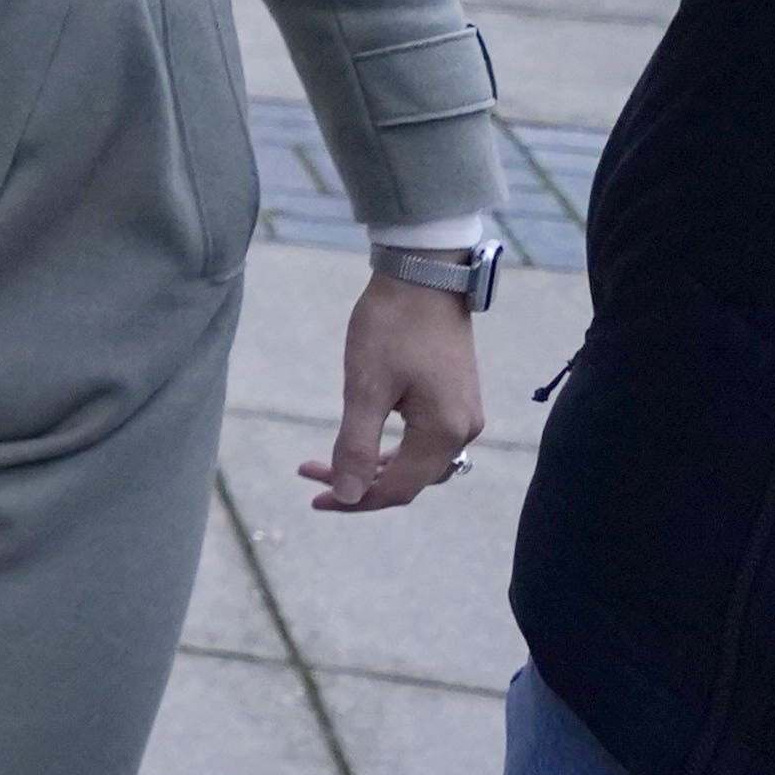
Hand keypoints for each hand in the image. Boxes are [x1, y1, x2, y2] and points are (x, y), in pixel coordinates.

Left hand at [302, 271, 483, 512]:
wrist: (424, 275)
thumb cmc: (392, 327)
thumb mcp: (365, 389)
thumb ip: (356, 447)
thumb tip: (348, 496)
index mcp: (444, 433)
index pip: (398, 489)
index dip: (355, 499)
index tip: (313, 497)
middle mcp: (463, 431)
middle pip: (409, 480)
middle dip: (359, 484)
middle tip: (310, 475)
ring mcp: (463, 414)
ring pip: (417, 462)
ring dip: (373, 467)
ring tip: (327, 462)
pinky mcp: (456, 398)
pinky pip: (424, 441)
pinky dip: (390, 449)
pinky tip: (361, 442)